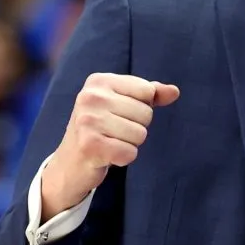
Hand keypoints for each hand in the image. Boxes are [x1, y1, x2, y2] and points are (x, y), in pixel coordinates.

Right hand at [41, 73, 179, 218]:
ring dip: (129, 144)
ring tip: (109, 143)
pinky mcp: (89, 145)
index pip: (147, 91)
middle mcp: (90, 96)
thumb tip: (174, 91)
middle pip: (146, 113)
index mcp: (99, 81)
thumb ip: (150, 95)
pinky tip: (107, 156)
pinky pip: (130, 152)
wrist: (69, 163)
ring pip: (140, 134)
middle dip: (136, 128)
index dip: (142, 107)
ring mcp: (88, 120)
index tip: (119, 114)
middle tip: (113, 133)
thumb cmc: (101, 129)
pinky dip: (123, 158)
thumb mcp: (123, 104)